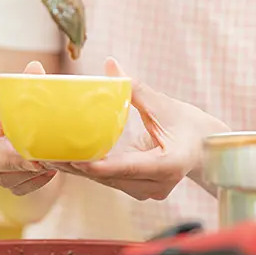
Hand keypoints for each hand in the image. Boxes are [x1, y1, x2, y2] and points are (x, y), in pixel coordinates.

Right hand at [0, 61, 56, 195]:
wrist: (9, 122)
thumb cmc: (8, 101)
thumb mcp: (12, 89)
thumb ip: (24, 81)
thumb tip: (35, 68)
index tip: (2, 127)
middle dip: (9, 160)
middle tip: (34, 160)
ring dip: (26, 173)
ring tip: (51, 165)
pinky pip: (15, 187)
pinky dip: (34, 182)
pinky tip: (50, 171)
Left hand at [47, 58, 229, 199]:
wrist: (209, 150)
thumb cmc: (189, 124)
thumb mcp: (164, 104)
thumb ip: (136, 88)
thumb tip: (110, 63)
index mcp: (168, 165)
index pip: (128, 167)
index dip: (100, 165)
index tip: (75, 159)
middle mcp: (157, 184)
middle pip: (111, 177)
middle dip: (79, 166)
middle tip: (47, 154)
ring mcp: (148, 191)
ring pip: (107, 182)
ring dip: (79, 170)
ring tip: (47, 157)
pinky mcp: (140, 190)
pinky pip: (110, 181)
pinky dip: (90, 170)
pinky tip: (64, 160)